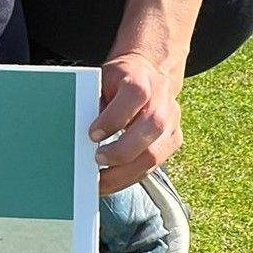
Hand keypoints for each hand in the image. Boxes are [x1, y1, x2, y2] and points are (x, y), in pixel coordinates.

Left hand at [91, 52, 183, 195]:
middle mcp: (162, 100)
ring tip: (102, 181)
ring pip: (155, 154)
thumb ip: (96, 101)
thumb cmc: (120, 78)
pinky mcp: (173, 139)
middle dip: (122, 151)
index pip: (134, 95)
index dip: (113, 118)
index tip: (92, 134)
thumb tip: (79, 129)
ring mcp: (171, 121)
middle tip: (97, 160)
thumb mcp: (104, 79)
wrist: (150, 71)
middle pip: (151, 127)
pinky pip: (155, 165)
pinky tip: (114, 180)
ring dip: (125, 173)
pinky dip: (132, 176)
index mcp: (141, 79)